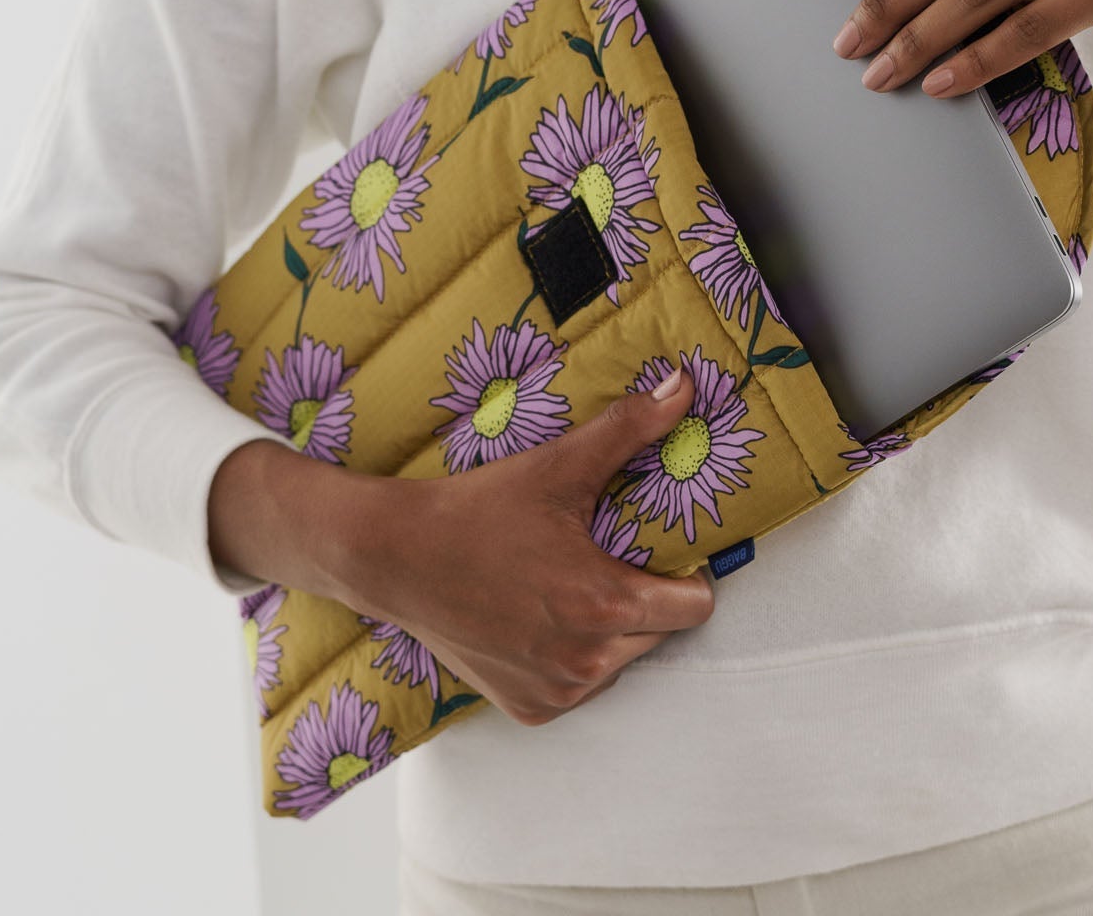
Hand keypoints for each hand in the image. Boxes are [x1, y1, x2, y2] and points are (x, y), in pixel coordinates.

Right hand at [312, 365, 715, 726]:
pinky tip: (542, 618)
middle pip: (661, 632)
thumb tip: (685, 386)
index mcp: (605, 603)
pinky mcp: (529, 708)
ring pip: (622, 661)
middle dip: (648, 598)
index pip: (695, 606)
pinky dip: (573, 657)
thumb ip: (630, 428)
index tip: (665, 552)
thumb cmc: (479, 510)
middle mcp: (587, 661)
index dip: (690, 575)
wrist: (396, 557)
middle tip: (610, 559)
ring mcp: (557, 692)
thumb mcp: (559, 466)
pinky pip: (580, 686)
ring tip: (571, 585)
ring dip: (612, 631)